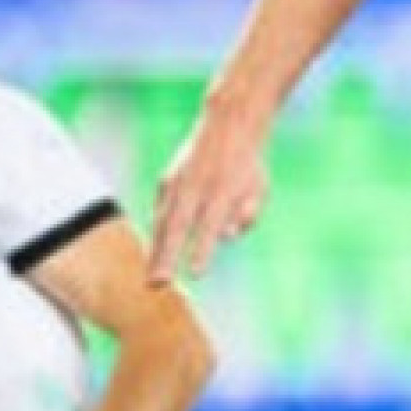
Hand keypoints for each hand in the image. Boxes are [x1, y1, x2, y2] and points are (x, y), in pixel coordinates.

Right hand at [148, 101, 270, 280]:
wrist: (227, 125)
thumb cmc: (247, 164)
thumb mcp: (259, 188)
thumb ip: (247, 214)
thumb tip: (228, 235)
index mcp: (222, 191)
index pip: (211, 226)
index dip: (203, 250)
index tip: (196, 273)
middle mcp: (195, 188)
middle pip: (178, 227)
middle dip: (166, 257)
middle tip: (157, 285)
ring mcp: (177, 183)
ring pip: (163, 221)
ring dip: (156, 251)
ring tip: (151, 278)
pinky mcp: (167, 180)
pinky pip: (161, 211)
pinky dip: (158, 233)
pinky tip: (156, 253)